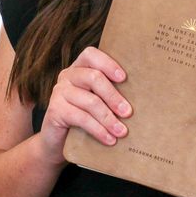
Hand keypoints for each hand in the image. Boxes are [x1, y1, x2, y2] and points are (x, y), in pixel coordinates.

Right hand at [38, 46, 131, 163]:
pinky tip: (109, 139)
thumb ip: (109, 93)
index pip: (91, 55)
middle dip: (114, 96)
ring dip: (109, 118)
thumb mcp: (96, 101)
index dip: (108, 63)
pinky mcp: (54, 110)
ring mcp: (59, 92)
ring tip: (122, 131)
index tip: (124, 78)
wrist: (57, 142)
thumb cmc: (83, 118)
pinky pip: (81, 118)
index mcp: (79, 68)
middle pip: (93, 78)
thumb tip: (141, 96)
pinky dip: (98, 130)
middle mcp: (67, 76)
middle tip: (128, 112)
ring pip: (90, 101)